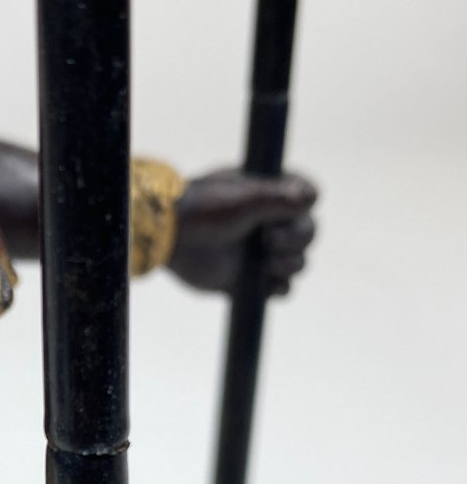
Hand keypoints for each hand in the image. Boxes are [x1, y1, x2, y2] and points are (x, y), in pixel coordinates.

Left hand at [168, 168, 317, 296]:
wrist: (173, 239)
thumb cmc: (205, 210)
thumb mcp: (245, 199)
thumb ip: (279, 198)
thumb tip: (312, 198)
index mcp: (271, 195)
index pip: (308, 197)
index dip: (306, 207)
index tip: (293, 210)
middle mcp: (269, 222)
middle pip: (308, 232)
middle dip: (298, 239)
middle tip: (269, 241)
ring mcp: (260, 252)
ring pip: (298, 262)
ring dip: (292, 264)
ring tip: (270, 262)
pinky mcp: (249, 279)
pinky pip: (279, 288)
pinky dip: (280, 289)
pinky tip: (268, 284)